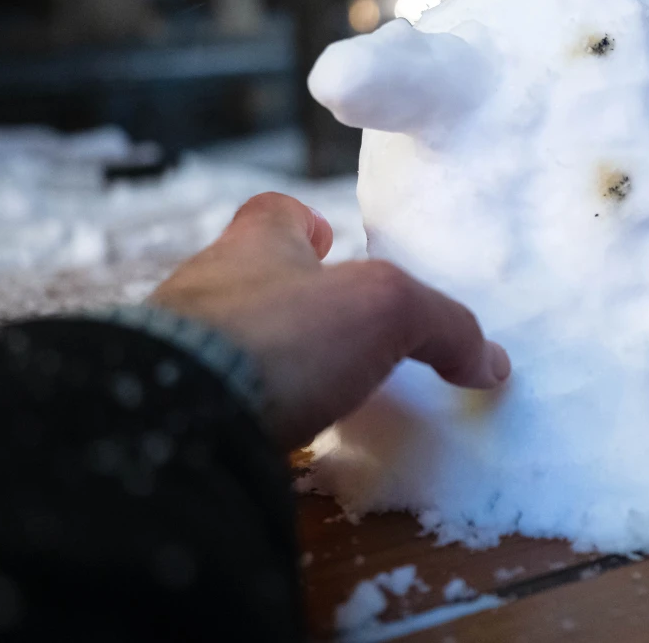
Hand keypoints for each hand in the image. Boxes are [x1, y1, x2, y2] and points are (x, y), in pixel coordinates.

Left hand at [148, 193, 509, 449]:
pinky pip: (203, 400)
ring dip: (262, 358)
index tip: (332, 238)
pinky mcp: (157, 410)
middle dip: (289, 298)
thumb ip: (443, 326)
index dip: (304, 221)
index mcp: (253, 246)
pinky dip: (235, 412)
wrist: (168, 424)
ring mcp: (168, 351)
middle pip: (248, 278)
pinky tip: (265, 435)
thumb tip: (491, 361)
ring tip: (307, 391)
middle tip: (335, 329)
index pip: (274, 212)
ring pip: (222, 340)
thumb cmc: (277, 338)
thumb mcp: (384, 311)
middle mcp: (203, 289)